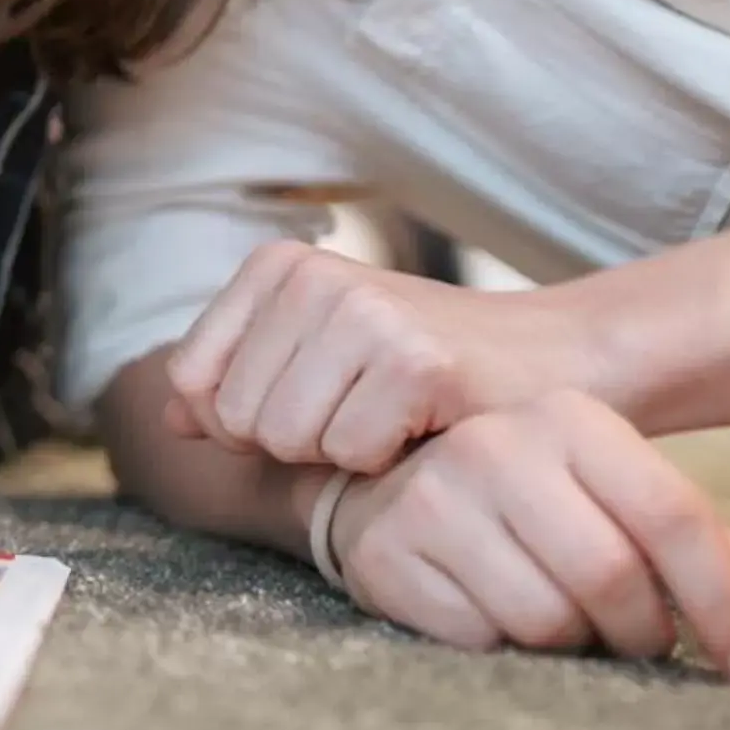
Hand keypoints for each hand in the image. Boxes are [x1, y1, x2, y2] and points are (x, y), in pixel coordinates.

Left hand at [165, 240, 598, 473]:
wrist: (562, 357)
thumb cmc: (427, 367)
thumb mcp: (318, 360)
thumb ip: (235, 384)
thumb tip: (167, 417)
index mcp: (277, 267)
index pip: (191, 380)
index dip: (238, 421)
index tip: (309, 403)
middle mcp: (314, 278)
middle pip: (235, 418)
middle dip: (295, 441)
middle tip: (362, 411)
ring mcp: (365, 315)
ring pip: (287, 439)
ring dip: (342, 453)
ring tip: (391, 415)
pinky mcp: (415, 362)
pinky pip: (350, 454)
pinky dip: (387, 461)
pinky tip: (425, 426)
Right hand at [329, 390, 729, 682]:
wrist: (380, 484)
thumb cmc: (523, 498)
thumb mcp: (611, 494)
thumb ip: (696, 542)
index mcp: (567, 417)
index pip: (672, 516)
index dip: (726, 604)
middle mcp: (495, 444)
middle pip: (613, 576)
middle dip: (646, 635)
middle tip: (646, 645)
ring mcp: (432, 499)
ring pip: (547, 620)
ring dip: (576, 646)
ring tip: (570, 625)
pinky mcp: (386, 555)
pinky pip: (481, 640)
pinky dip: (506, 648)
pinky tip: (499, 617)